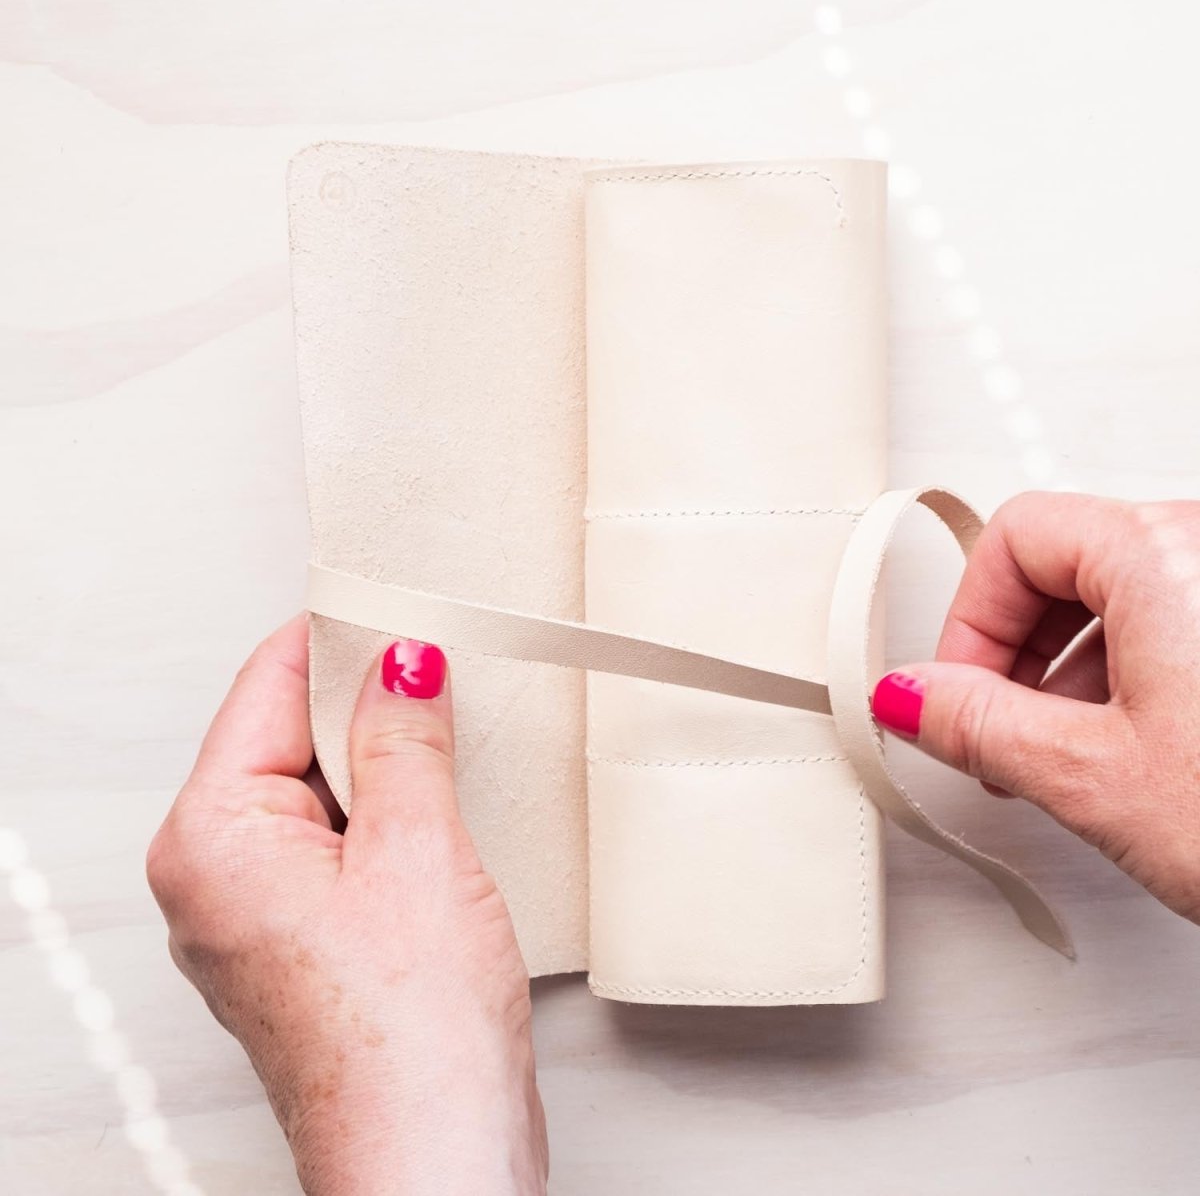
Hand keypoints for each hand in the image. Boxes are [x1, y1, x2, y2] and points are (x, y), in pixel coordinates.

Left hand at [146, 615, 547, 1194]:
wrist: (437, 1156)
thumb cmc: (408, 1036)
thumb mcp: (416, 847)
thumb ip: (402, 737)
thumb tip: (399, 663)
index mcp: (210, 838)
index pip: (263, 688)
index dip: (332, 636)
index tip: (390, 604)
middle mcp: (215, 873)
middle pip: (285, 736)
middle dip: (362, 699)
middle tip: (434, 664)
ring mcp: (258, 910)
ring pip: (318, 788)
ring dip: (382, 756)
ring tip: (445, 731)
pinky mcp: (306, 936)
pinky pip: (337, 838)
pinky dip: (385, 808)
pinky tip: (437, 799)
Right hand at [870, 491, 1199, 923]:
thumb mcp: (1092, 776)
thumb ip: (976, 722)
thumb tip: (911, 694)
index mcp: (1164, 552)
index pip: (1016, 536)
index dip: (970, 618)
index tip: (959, 692)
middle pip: (1069, 559)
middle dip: (1016, 648)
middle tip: (1001, 728)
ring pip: (1127, 595)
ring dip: (1074, 668)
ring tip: (1071, 757)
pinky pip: (1182, 622)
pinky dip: (1138, 675)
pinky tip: (1138, 753)